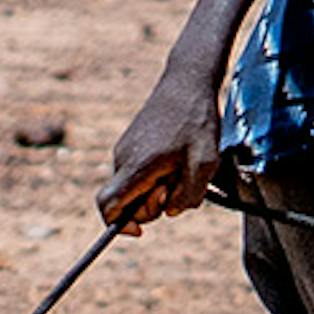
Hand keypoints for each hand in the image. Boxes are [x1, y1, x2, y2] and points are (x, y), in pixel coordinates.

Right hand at [98, 70, 221, 231]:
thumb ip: (188, 196)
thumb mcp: (205, 164)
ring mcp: (125, 149)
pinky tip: (178, 157)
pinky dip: (157, 175)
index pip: (108, 205)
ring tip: (182, 164)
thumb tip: (170, 211)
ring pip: (135, 187)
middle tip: (179, 183)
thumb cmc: (198, 122)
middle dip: (152, 205)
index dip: (118, 226)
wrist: (187, 82)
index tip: (139, 231)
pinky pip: (139, 172)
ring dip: (158, 188)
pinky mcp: (131, 142)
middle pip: (127, 202)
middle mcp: (123, 158)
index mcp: (137, 166)